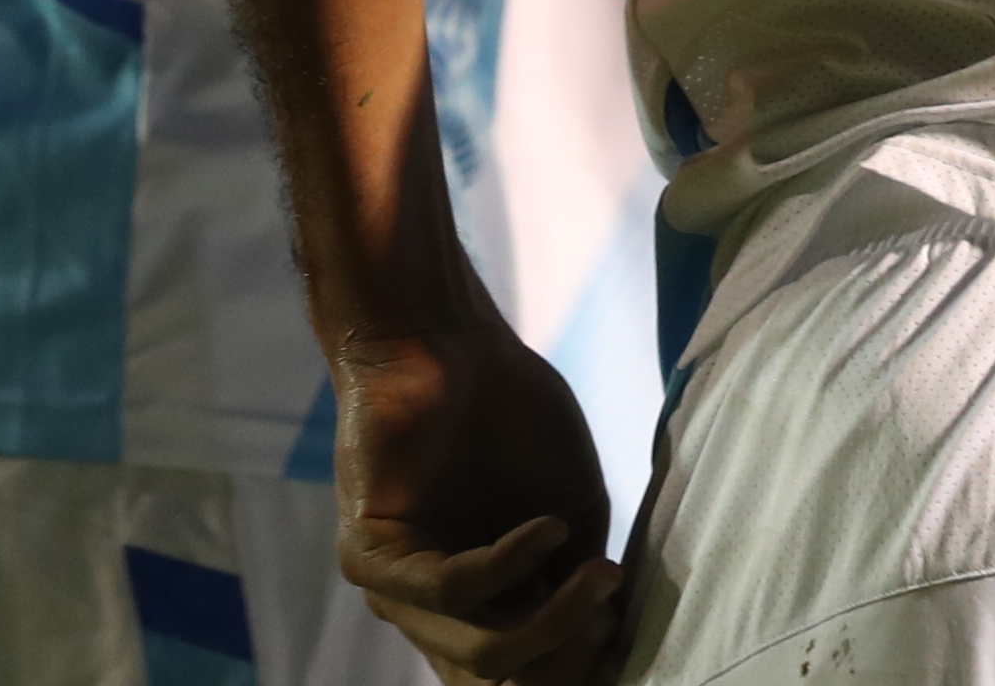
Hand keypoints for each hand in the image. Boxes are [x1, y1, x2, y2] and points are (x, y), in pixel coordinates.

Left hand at [333, 314, 628, 685]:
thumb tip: (603, 642)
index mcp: (482, 606)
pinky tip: (547, 527)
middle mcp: (433, 612)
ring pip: (476, 649)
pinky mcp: (369, 556)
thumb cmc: (513, 416)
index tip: (625, 631)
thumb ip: (575, 578)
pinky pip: (448, 588)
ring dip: (550, 620)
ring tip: (597, 575)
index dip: (577, 667)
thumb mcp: (569, 511)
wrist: (449, 342)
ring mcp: (398, 590)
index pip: (521, 675)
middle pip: (500, 678)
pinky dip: (508, 563)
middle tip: (608, 610)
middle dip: (565, 658)